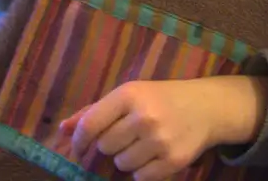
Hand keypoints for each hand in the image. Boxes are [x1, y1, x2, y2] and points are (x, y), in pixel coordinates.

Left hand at [58, 76, 266, 180]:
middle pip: (105, 146)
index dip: (79, 140)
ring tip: (142, 144)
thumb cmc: (159, 98)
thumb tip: (62, 129)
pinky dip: (142, 171)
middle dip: (110, 145)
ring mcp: (160, 140)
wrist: (205, 107)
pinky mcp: (173, 161)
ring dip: (126, 158)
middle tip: (126, 135)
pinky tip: (154, 155)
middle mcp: (144, 116)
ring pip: (121, 164)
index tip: (78, 147)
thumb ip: (93, 111)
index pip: (90, 124)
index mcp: (129, 94)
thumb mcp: (128, 95)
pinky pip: (140, 178)